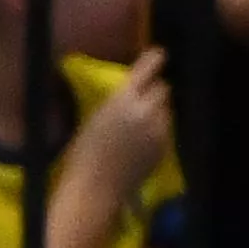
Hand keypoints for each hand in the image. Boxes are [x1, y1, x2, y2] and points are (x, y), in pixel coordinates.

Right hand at [79, 50, 174, 199]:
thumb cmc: (82, 155)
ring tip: (139, 126)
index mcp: (124, 99)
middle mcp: (147, 109)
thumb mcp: (95, 117)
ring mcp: (159, 129)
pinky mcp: (165, 146)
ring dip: (156, 111)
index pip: (151, 65)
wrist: (94, 190)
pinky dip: (156, 131)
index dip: (154, 59)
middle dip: (154, 91)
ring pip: (166, 109)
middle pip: (163, 87)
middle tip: (140, 101)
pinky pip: (165, 129)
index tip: (156, 57)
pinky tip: (140, 144)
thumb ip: (119, 100)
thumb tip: (135, 87)